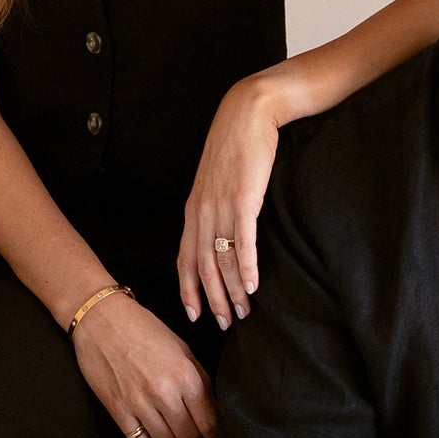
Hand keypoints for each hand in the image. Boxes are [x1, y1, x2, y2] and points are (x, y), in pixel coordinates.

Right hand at [71, 291, 216, 437]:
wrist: (101, 319)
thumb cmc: (142, 328)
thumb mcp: (181, 348)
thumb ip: (198, 378)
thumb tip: (211, 406)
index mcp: (185, 375)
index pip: (209, 421)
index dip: (215, 436)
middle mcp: (164, 392)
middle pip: (189, 436)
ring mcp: (139, 403)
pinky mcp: (117, 410)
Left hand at [178, 74, 287, 329]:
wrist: (249, 112)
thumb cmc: (237, 145)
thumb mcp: (218, 180)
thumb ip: (216, 206)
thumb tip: (223, 233)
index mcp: (194, 208)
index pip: (185, 258)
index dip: (188, 289)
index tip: (195, 315)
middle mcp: (202, 211)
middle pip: (202, 267)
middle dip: (212, 300)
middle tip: (226, 325)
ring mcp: (222, 206)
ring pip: (222, 259)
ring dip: (233, 291)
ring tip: (244, 313)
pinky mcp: (244, 199)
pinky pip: (243, 242)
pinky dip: (247, 268)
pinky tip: (253, 287)